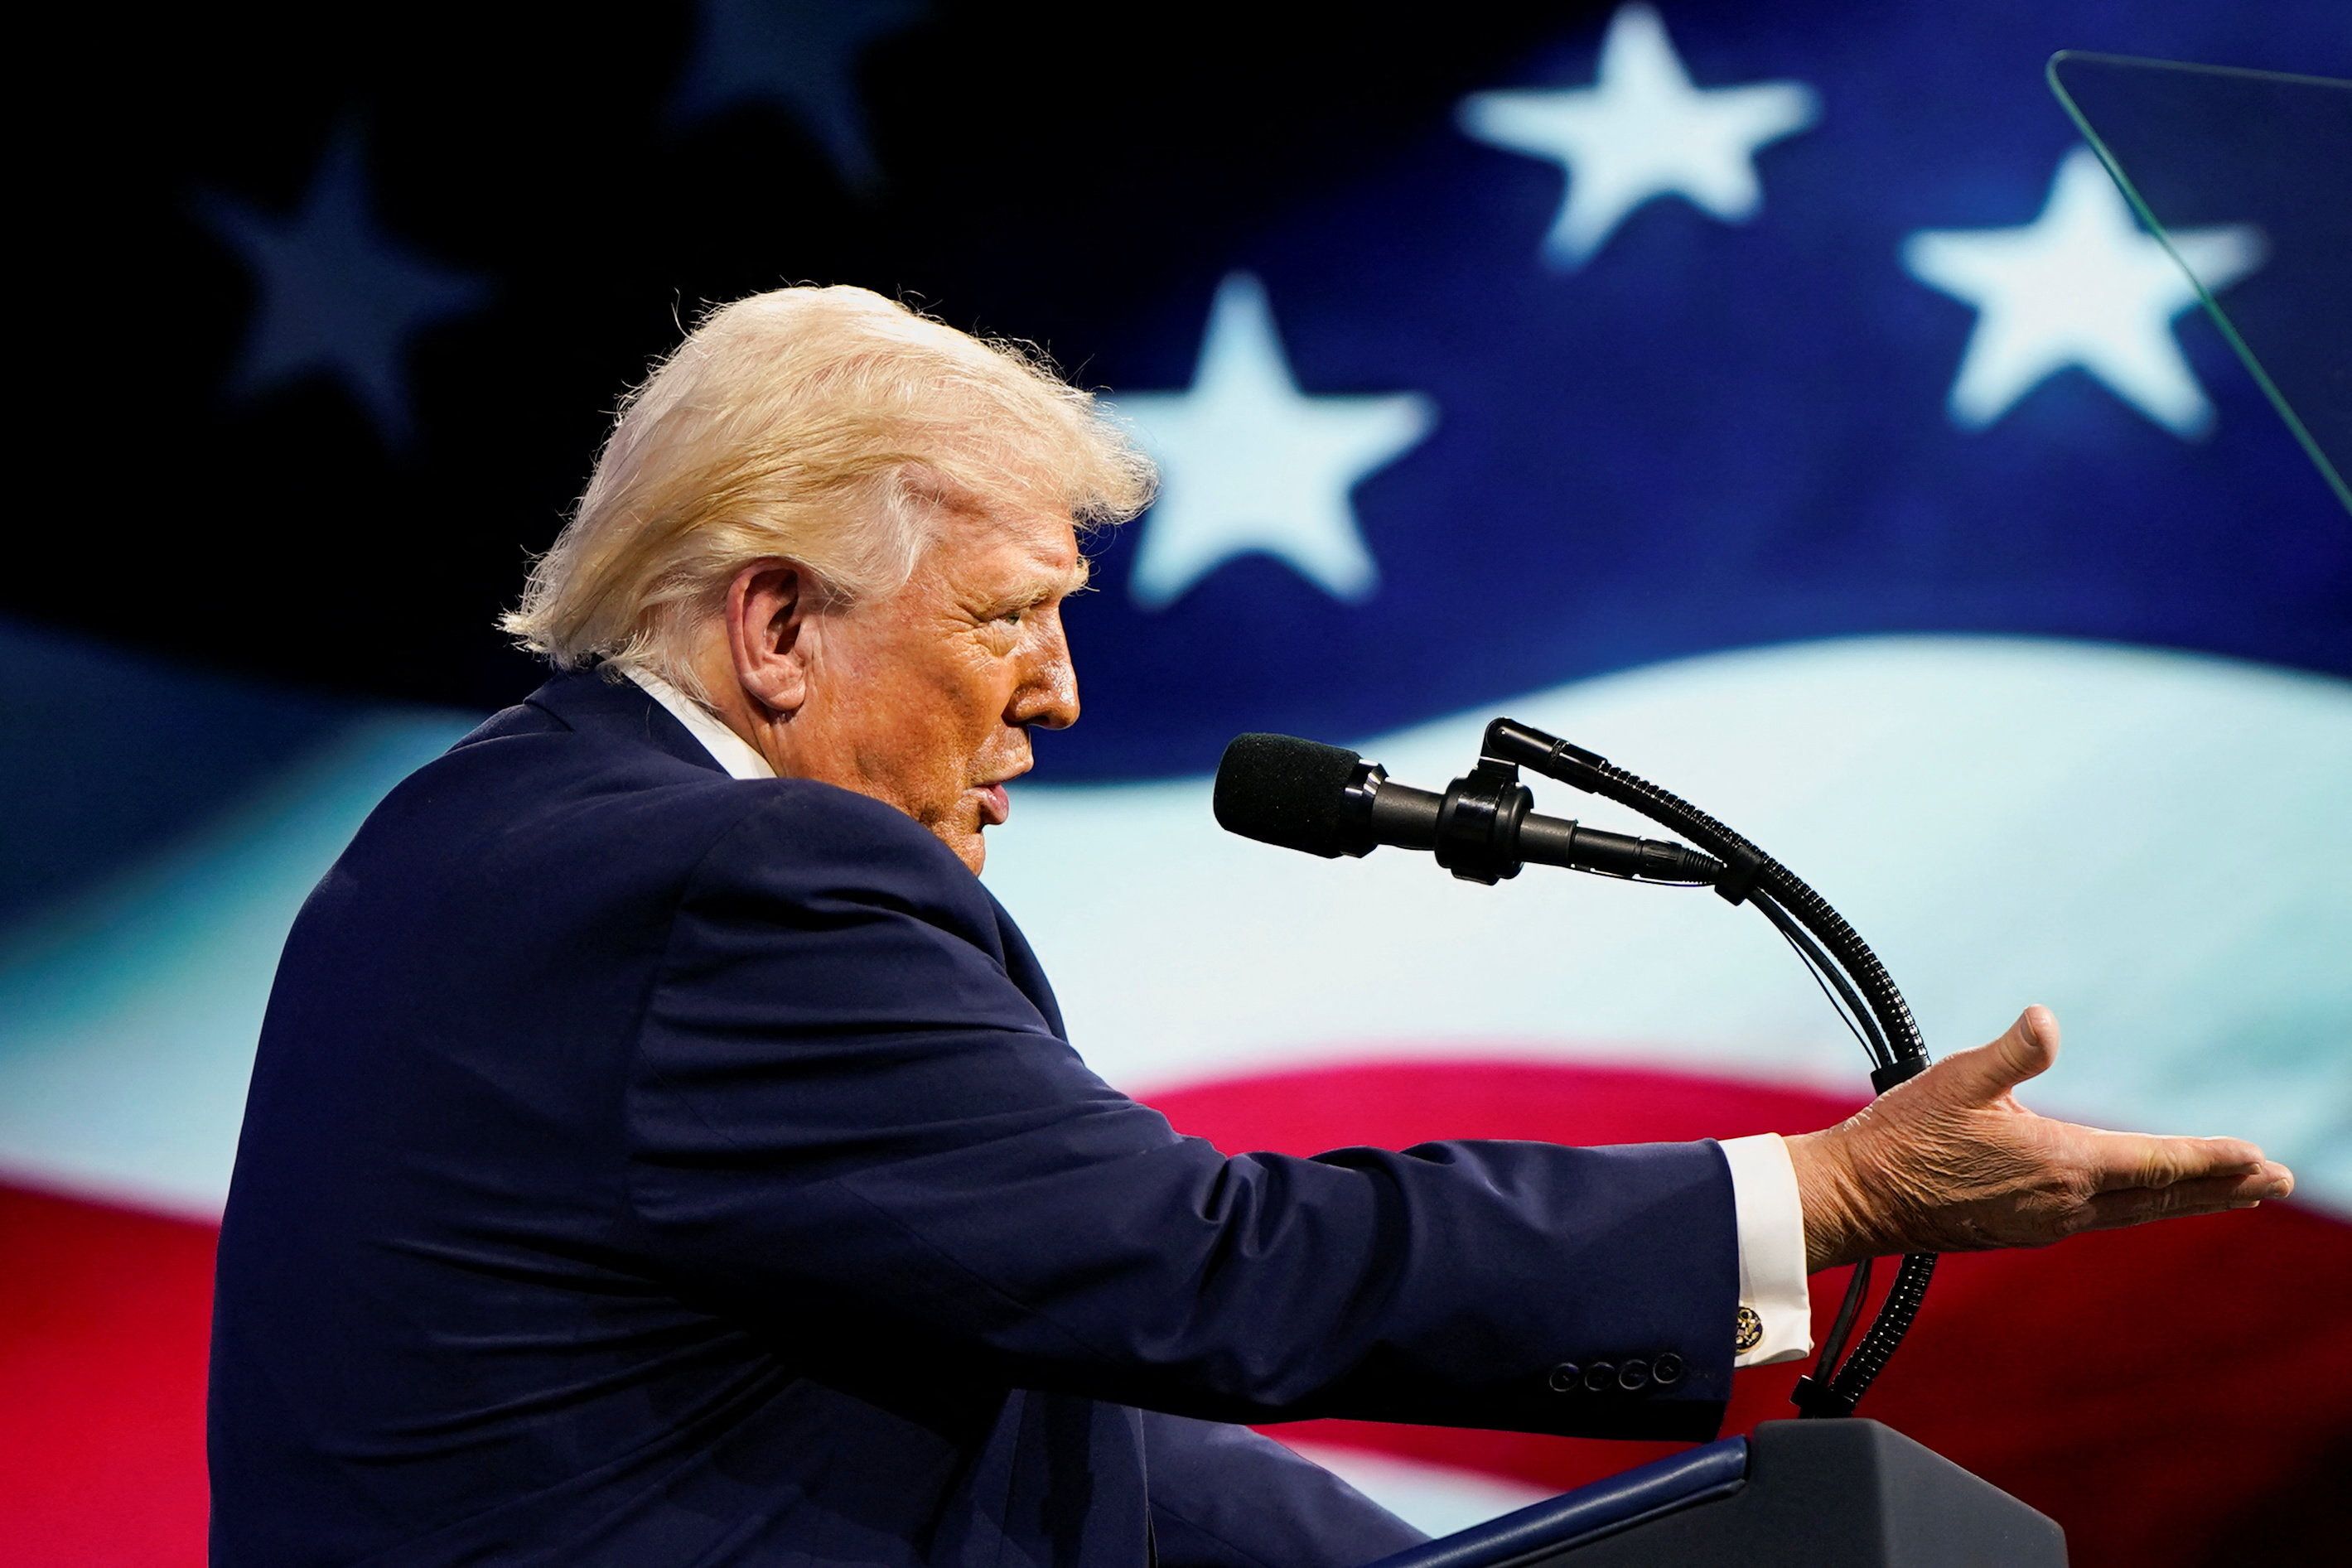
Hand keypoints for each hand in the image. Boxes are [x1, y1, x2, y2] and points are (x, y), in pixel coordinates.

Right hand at [1785, 1006, 2293, 1273]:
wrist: (1859, 1197)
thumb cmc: (1904, 1134)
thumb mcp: (1956, 1078)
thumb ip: (2010, 1052)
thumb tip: (2046, 1019)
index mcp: (2058, 1162)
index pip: (2155, 1161)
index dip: (2211, 1158)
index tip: (2261, 1157)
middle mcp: (2064, 1202)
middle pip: (2161, 1196)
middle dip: (2224, 1186)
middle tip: (2276, 1179)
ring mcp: (2046, 1223)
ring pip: (2136, 1211)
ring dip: (2188, 1198)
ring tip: (2232, 1192)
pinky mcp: (2024, 1230)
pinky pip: (2102, 1217)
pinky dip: (2141, 1206)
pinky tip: (2141, 1200)